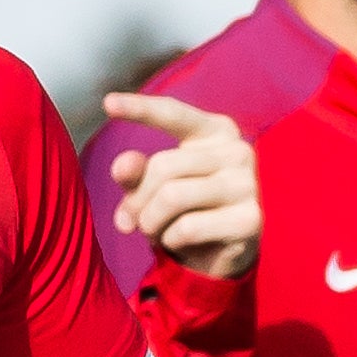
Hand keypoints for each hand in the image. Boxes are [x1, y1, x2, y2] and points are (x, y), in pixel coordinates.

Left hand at [104, 91, 256, 275]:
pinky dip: (170, 240)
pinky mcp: (250, 219)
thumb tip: (123, 164)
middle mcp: (237, 151)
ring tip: (155, 231)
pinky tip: (180, 242)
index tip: (107, 103)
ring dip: (150, 223)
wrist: (221, 254)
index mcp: (215, 131)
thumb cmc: (184, 211)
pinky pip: (188, 228)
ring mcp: (247, 184)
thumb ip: (135, 173)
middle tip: (132, 221)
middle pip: (163, 167)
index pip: (174, 114)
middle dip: (137, 200)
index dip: (140, 108)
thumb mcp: (152, 188)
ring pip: (172, 197)